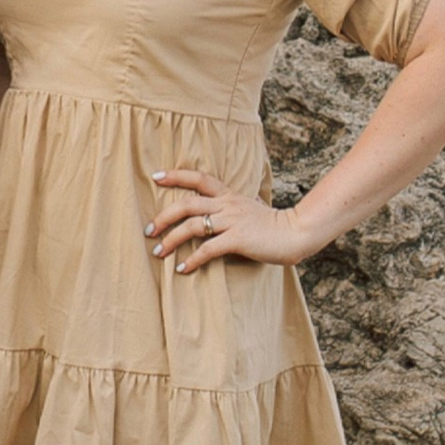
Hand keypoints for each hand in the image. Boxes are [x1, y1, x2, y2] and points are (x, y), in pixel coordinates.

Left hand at [145, 168, 316, 273]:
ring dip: (171, 239)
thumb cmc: (274, 224)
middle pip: (186, 203)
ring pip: (192, 225)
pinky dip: (192, 260)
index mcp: (229, 195)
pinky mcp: (237, 239)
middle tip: (149, 229)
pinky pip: (207, 249)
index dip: (176, 175)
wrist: (296, 232)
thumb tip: (234, 207)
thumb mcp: (252, 208)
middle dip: (163, 216)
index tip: (156, 176)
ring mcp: (232, 221)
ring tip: (158, 252)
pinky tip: (182, 269)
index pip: (199, 178)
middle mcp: (227, 204)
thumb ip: (237, 206)